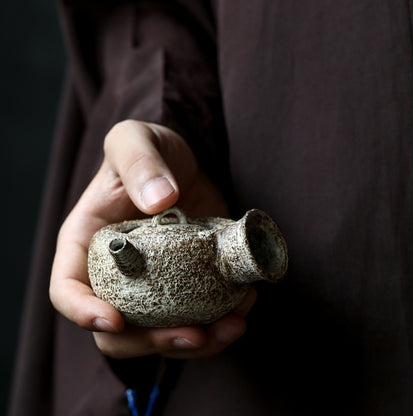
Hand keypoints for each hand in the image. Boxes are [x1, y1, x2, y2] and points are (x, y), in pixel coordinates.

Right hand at [49, 120, 256, 358]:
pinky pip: (194, 317)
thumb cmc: (149, 149)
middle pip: (118, 329)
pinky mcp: (184, 283)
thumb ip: (139, 163)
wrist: (183, 163)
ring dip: (196, 342)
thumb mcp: (135, 141)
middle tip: (193, 334)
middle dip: (151, 342)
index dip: (84, 312)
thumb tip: (158, 201)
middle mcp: (116, 273)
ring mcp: (152, 283)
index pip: (68, 289)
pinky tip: (243, 306)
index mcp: (87, 244)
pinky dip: (218, 322)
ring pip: (159, 332)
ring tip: (232, 325)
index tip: (116, 320)